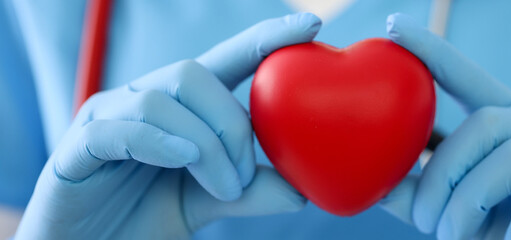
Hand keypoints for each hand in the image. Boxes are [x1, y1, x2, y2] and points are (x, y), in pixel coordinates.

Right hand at [15, 13, 321, 238]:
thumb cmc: (145, 219)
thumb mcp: (208, 202)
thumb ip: (250, 192)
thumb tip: (302, 190)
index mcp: (179, 106)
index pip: (226, 59)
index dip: (265, 39)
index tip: (312, 27)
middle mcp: (142, 100)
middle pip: (194, 75)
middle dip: (233, 125)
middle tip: (245, 178)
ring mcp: (107, 119)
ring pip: (162, 100)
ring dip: (206, 146)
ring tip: (224, 190)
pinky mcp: (78, 148)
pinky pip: (119, 128)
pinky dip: (159, 141)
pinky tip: (183, 160)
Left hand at [380, 13, 510, 238]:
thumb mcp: (465, 208)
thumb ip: (424, 192)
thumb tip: (370, 180)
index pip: (469, 77)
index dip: (432, 52)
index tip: (393, 25)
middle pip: (484, 123)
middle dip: (444, 174)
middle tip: (427, 223)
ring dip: (469, 203)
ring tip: (455, 238)